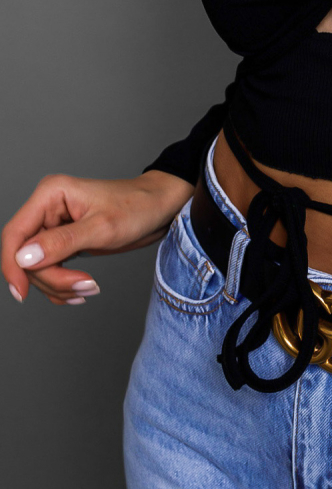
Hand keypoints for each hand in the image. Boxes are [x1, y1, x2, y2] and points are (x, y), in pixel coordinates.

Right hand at [2, 170, 193, 305]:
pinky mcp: (64, 241)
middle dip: (51, 278)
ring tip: (89, 289)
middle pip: (25, 256)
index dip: (13, 266)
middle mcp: (47, 208)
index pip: (15, 234)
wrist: (160, 207)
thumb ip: (62, 242)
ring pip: (37, 267)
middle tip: (84, 288)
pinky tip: (81, 291)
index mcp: (51, 194)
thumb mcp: (102, 227)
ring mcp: (54, 225)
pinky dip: (62, 284)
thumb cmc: (137, 207)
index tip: (22, 294)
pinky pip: (51, 269)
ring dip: (58, 285)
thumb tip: (24, 257)